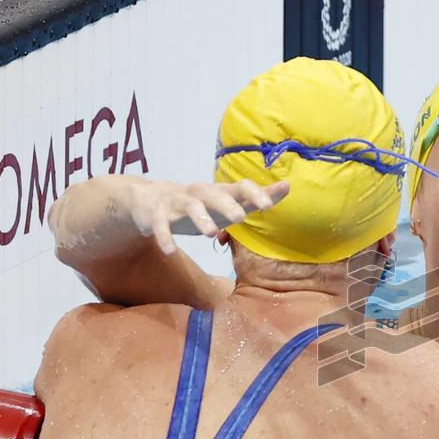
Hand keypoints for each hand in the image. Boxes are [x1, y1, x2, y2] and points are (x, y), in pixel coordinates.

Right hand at [126, 180, 289, 254]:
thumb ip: (256, 198)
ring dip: (200, 218)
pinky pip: (160, 224)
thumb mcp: (228, 202)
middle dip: (227, 204)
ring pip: (189, 205)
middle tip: (240, 217)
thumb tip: (288, 186)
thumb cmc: (201, 205)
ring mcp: (177, 201)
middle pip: (214, 194)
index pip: (240, 187)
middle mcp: (199, 193)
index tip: (268, 206)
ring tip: (210, 233)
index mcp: (219, 192)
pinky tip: (170, 251)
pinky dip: (164, 236)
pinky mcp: (156, 214)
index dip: (254, 194)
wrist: (150, 200)